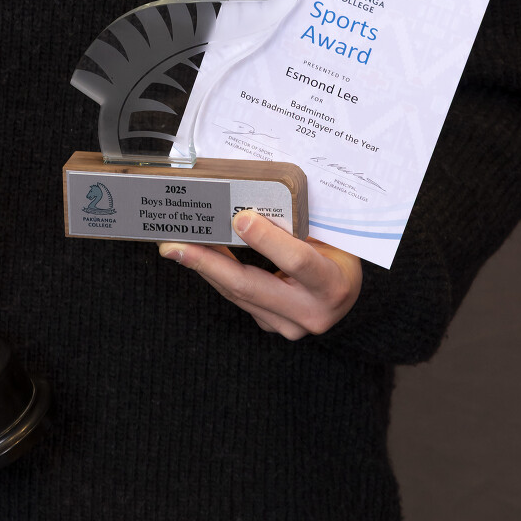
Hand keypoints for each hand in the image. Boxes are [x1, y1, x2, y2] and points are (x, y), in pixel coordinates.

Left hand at [158, 211, 361, 339]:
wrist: (345, 289)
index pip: (298, 262)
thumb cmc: (338, 251)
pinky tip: (196, 255)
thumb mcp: (329, 233)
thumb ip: (297, 220)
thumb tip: (252, 194)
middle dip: (208, 262)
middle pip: (251, 286)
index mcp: (333, 284)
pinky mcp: (271, 325)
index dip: (268, 241)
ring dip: (204, 267)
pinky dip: (216, 274)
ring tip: (175, 245)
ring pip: (238, 294)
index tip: (240, 218)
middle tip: (174, 245)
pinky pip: (238, 298)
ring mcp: (289, 326)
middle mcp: (311, 313)